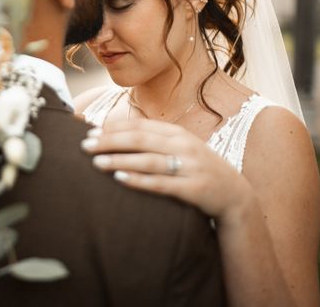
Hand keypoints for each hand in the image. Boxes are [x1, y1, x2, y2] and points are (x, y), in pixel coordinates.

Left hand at [81, 118, 253, 219]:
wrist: (235, 194)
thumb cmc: (196, 168)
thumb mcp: (179, 148)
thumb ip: (153, 140)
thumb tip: (113, 133)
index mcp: (176, 133)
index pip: (139, 125)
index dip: (113, 128)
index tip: (89, 132)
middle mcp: (183, 146)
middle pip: (140, 139)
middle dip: (110, 141)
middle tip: (85, 146)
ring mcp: (190, 166)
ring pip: (148, 160)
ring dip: (120, 161)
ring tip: (96, 162)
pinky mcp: (194, 188)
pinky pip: (162, 183)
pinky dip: (140, 180)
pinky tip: (120, 180)